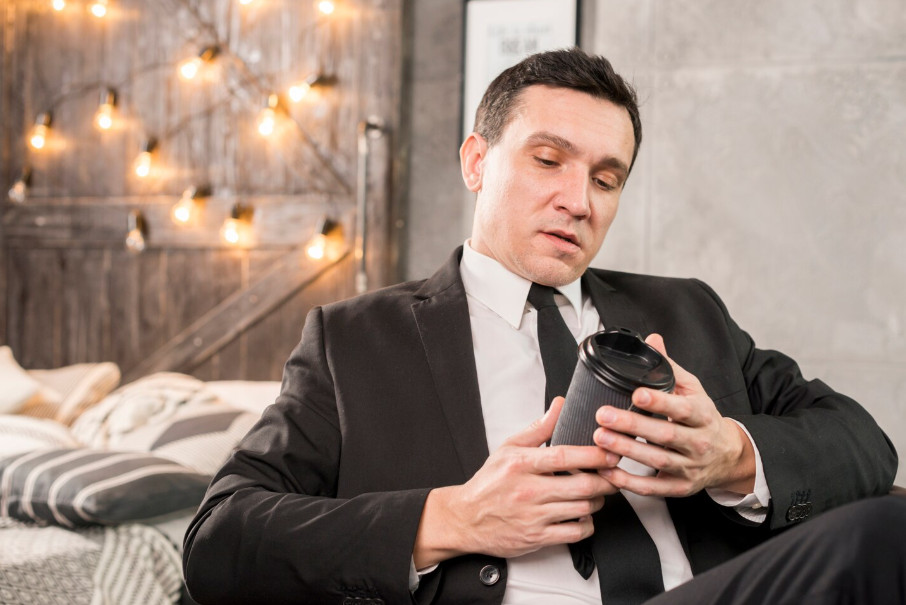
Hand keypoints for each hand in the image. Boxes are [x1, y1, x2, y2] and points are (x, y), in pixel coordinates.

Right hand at [413, 397, 619, 567]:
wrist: (466, 518)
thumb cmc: (488, 483)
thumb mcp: (508, 448)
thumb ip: (539, 428)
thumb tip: (559, 405)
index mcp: (521, 464)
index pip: (564, 457)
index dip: (593, 455)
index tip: (609, 452)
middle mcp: (528, 491)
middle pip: (581, 486)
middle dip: (605, 480)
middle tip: (613, 474)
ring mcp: (533, 516)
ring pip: (582, 509)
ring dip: (598, 501)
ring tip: (597, 493)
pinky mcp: (536, 537)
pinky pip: (574, 533)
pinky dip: (587, 525)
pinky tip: (583, 515)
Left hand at [593, 333, 755, 497]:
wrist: (728, 455)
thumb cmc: (703, 418)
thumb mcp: (693, 390)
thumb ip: (670, 368)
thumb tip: (652, 340)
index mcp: (702, 415)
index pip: (682, 408)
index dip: (660, 402)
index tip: (636, 393)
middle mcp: (698, 443)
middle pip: (666, 435)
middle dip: (633, 425)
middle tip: (604, 415)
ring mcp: (689, 468)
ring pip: (657, 461)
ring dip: (627, 450)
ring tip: (600, 437)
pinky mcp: (679, 487)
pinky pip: (653, 488)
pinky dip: (629, 482)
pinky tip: (608, 471)